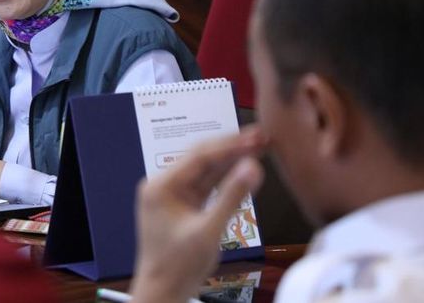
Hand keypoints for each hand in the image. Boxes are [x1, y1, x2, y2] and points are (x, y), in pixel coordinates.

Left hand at [130, 125, 267, 302]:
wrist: (162, 293)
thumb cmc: (178, 267)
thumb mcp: (209, 232)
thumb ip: (232, 197)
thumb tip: (253, 166)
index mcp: (161, 186)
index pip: (200, 157)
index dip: (231, 145)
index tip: (257, 137)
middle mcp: (162, 185)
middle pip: (202, 158)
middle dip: (233, 146)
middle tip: (262, 136)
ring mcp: (171, 194)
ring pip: (205, 170)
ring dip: (231, 159)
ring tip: (259, 145)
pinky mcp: (181, 205)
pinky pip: (205, 185)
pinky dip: (224, 177)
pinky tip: (243, 166)